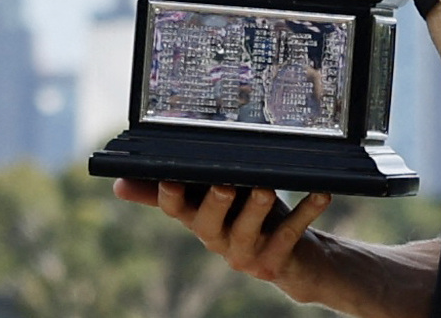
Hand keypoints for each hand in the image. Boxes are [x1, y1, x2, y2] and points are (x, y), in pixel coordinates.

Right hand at [113, 179, 331, 302]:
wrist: (295, 259)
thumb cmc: (251, 218)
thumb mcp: (213, 200)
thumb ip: (174, 190)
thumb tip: (119, 181)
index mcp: (200, 221)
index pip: (176, 209)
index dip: (170, 196)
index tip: (169, 179)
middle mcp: (218, 240)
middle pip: (208, 223)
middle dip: (215, 203)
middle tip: (225, 183)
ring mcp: (247, 253)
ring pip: (247, 231)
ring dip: (257, 209)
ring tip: (267, 189)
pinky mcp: (277, 260)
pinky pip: (291, 234)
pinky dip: (307, 212)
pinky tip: (321, 193)